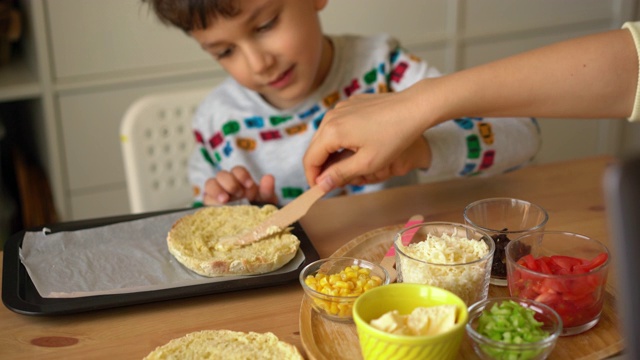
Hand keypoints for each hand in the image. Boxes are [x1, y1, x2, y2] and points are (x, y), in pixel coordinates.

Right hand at [202, 166, 277, 204]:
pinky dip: (210, 200)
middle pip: (222, 175)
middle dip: (230, 182)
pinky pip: (205, 199)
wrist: (252, 225)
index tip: (250, 185)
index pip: (237, 170)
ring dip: (216, 189)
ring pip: (210, 184)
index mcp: (241, 180)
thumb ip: (267, 189)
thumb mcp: (266, 200)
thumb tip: (268, 177)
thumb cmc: (259, 209)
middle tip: (239, 194)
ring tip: (225, 200)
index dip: (242, 175)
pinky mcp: (210, 206)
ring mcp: (217, 194)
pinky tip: (218, 207)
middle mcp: (227, 185)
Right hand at [304, 85, 432, 190]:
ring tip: (346, 167)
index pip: (310, 160)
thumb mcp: (367, 163)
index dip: (312, 178)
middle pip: (315, 147)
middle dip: (321, 167)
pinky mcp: (350, 104)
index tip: (320, 191)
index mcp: (332, 132)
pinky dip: (340, 138)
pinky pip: (337, 124)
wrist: (414, 107)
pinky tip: (357, 147)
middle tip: (334, 183)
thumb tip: (320, 185)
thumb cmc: (394, 136)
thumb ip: (340, 174)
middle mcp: (331, 116)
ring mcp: (340, 107)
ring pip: (326, 135)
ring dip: (331, 153)